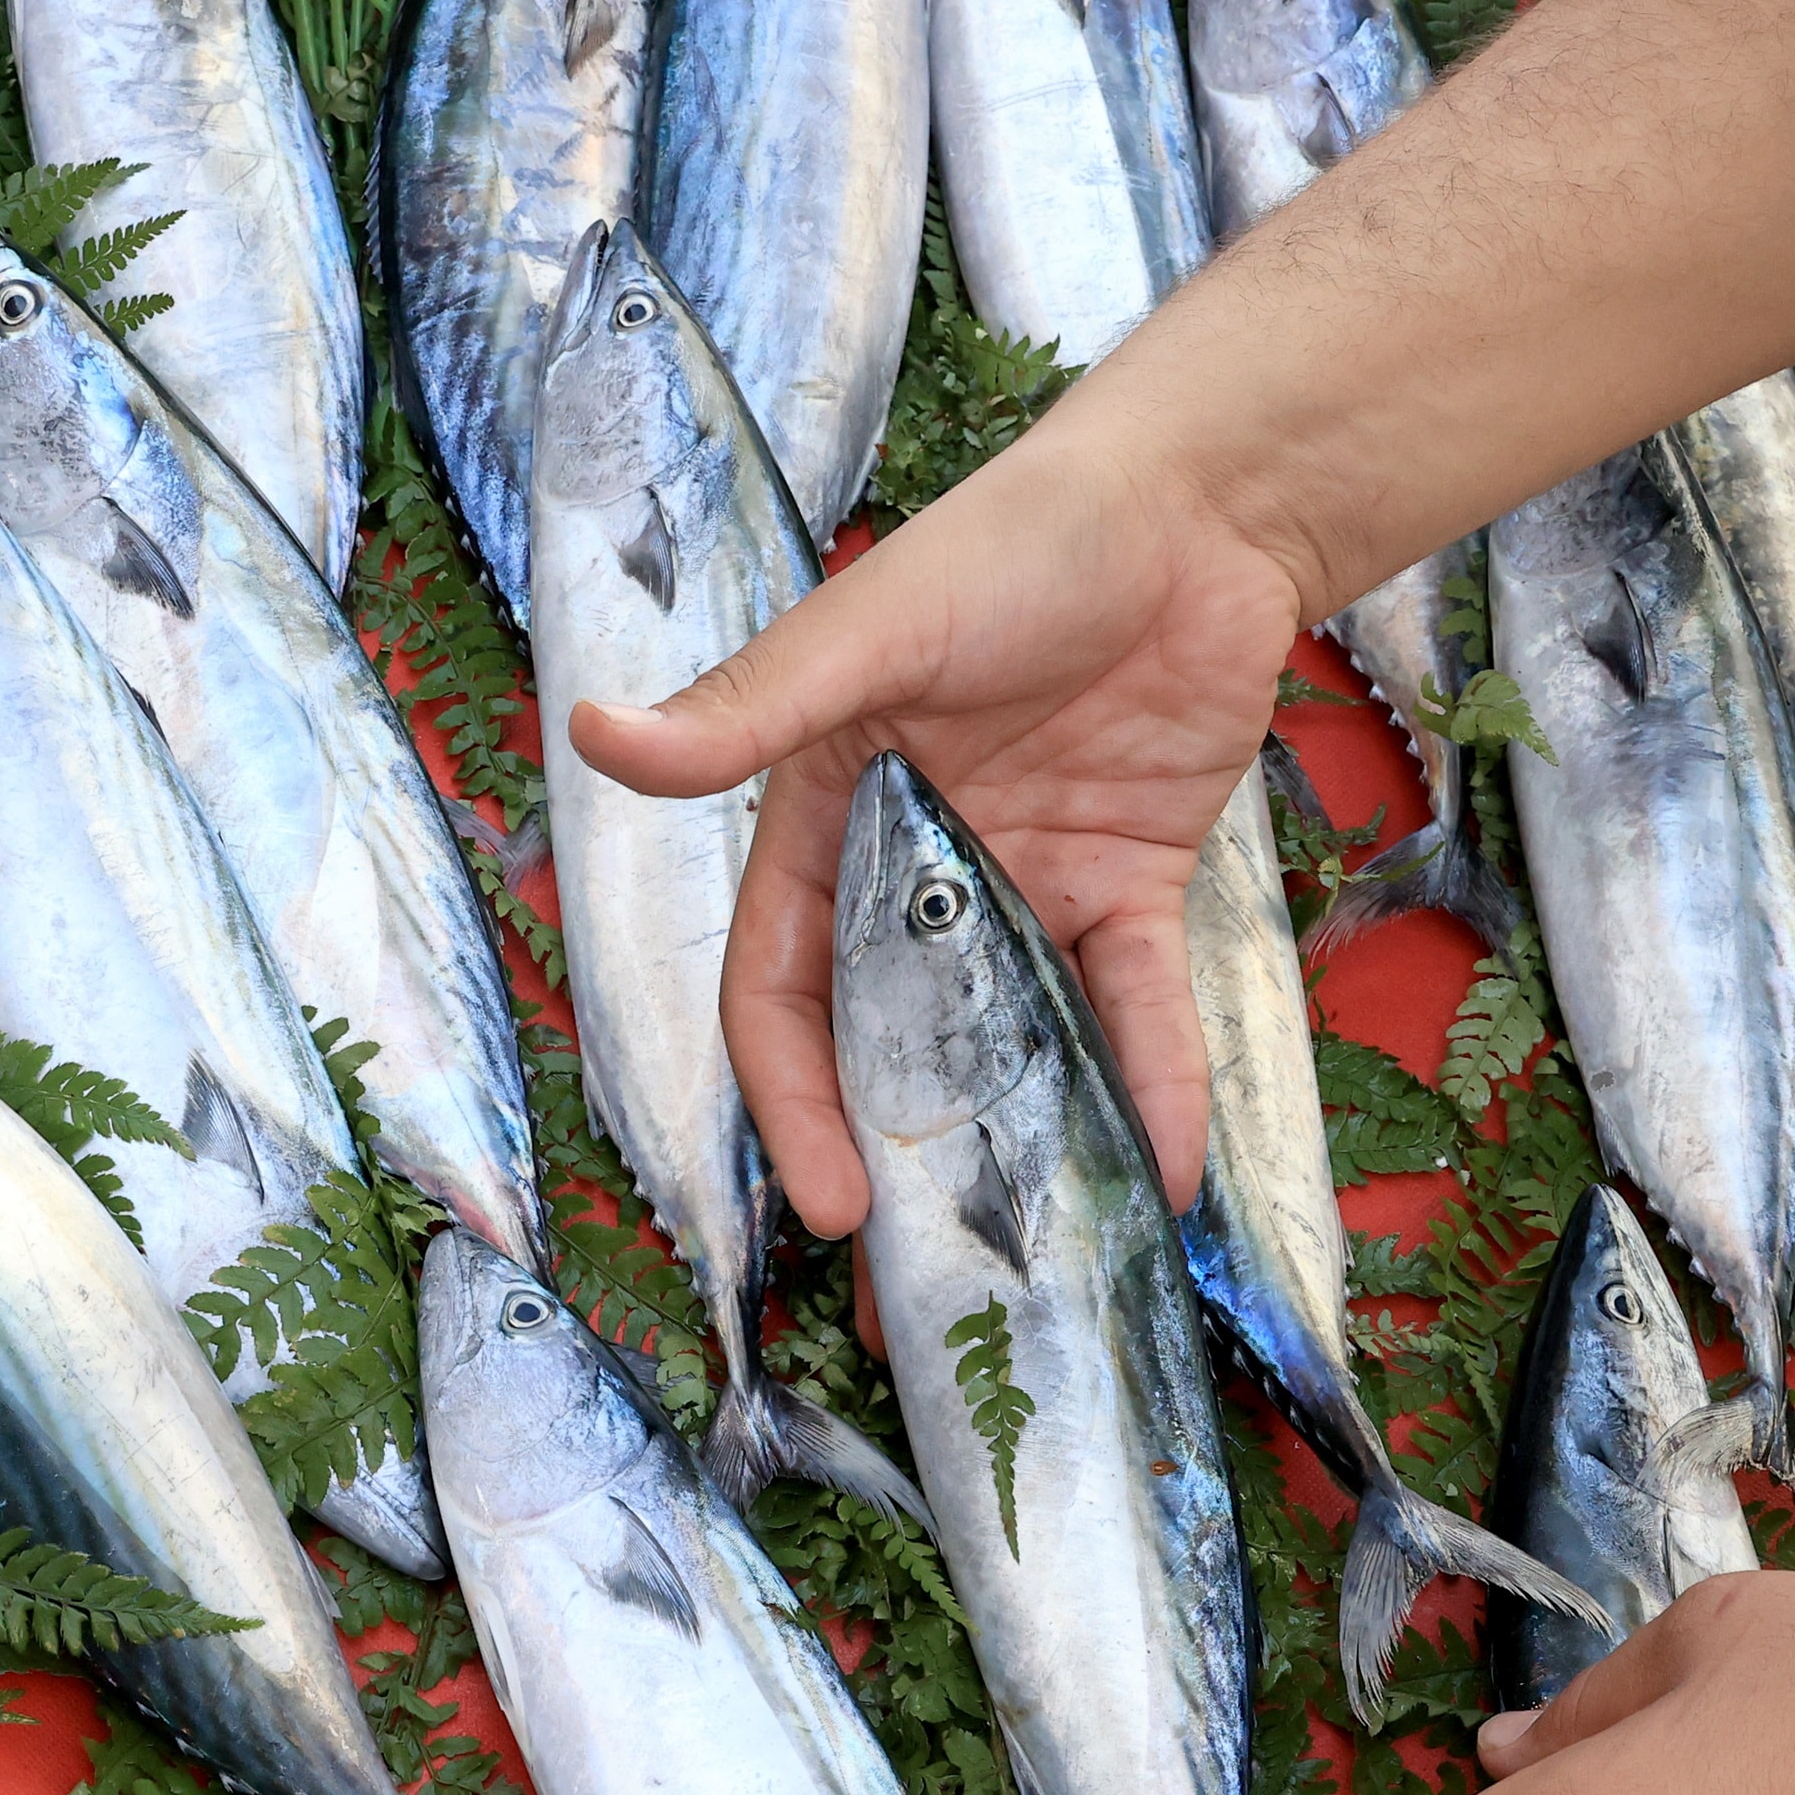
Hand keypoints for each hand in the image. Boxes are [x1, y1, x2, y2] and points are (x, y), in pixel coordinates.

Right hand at [563, 416, 1311, 1234]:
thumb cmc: (1016, 542)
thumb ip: (749, 709)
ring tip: (1027, 1265)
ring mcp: (1030, 880)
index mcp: (831, 815)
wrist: (1197, 503)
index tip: (829, 1198)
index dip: (794, 1096)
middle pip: (890, 1038)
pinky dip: (1154, 1083)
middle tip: (910, 1291)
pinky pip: (1140, 1007)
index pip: (784, 986)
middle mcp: (923, 864)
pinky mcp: (1134, 881)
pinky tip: (1167, 1171)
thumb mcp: (872, 631)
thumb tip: (597, 734)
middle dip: (893, 1158)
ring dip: (1017, 1146)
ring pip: (1012, 1042)